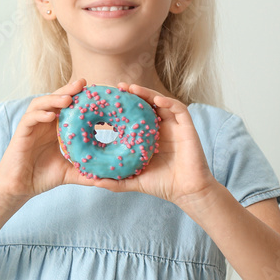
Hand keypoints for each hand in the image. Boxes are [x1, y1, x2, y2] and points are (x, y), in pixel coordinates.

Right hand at [0, 79, 89, 204]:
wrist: (21, 188)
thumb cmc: (43, 177)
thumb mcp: (70, 173)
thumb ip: (86, 171)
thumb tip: (108, 177)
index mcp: (55, 128)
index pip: (67, 107)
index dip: (79, 97)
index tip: (95, 91)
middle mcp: (44, 123)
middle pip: (55, 100)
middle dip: (68, 90)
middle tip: (83, 83)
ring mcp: (32, 126)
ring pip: (41, 104)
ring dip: (54, 99)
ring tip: (68, 98)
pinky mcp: (21, 133)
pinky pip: (29, 119)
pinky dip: (39, 114)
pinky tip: (50, 116)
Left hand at [69, 82, 218, 206]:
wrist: (186, 192)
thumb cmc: (161, 185)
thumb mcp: (133, 180)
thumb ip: (114, 181)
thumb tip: (92, 181)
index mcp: (148, 136)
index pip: (134, 115)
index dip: (122, 107)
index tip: (106, 100)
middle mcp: (161, 128)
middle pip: (146, 104)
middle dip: (133, 94)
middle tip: (118, 87)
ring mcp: (174, 126)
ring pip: (161, 102)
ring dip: (147, 93)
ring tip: (132, 88)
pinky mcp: (187, 128)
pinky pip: (179, 109)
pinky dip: (168, 102)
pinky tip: (157, 100)